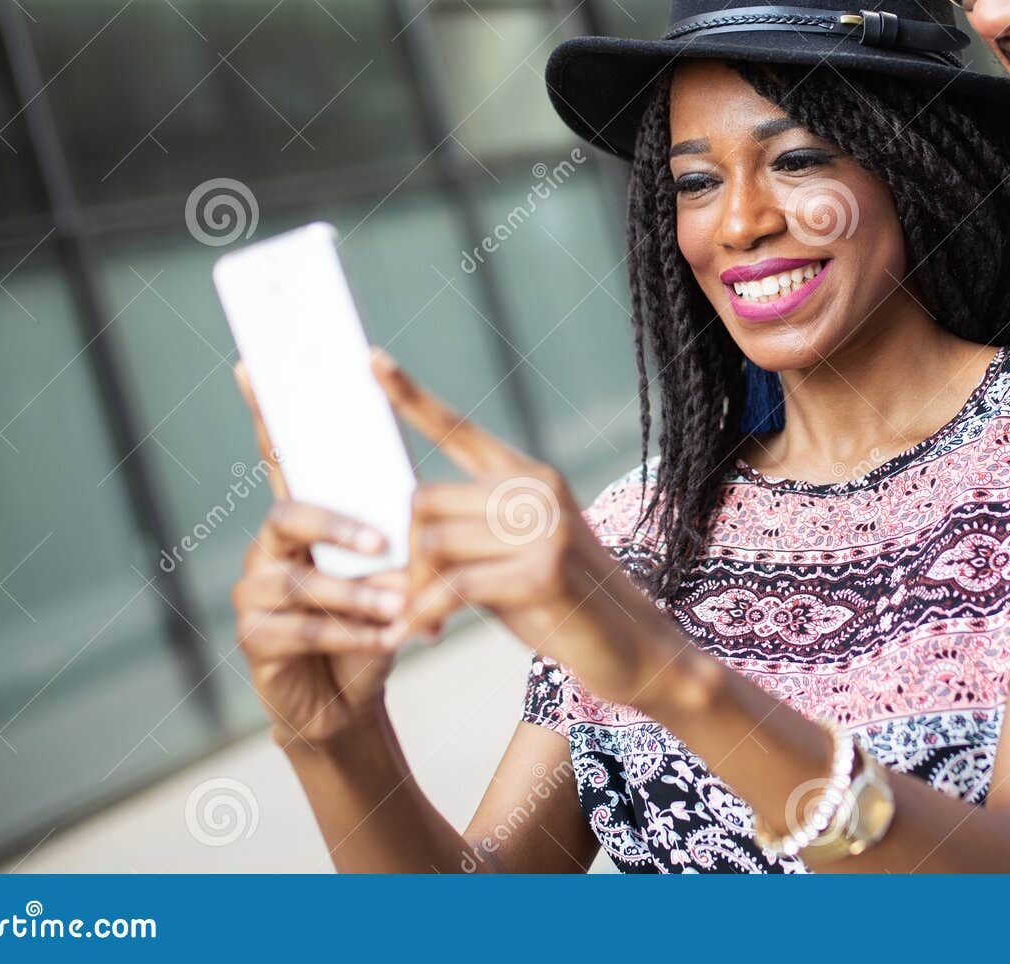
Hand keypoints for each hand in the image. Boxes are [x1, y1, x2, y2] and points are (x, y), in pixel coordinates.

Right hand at [230, 364, 409, 745]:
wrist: (353, 696)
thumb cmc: (375, 622)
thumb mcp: (393, 570)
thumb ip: (396, 528)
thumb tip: (424, 490)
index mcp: (301, 521)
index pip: (280, 460)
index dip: (264, 415)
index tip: (252, 367)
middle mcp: (268, 549)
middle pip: (288, 516)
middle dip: (337, 527)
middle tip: (385, 542)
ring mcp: (254, 594)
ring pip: (299, 581)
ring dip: (356, 593)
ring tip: (401, 605)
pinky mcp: (255, 640)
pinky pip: (302, 629)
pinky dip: (351, 632)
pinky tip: (386, 638)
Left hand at [372, 349, 682, 708]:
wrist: (637, 649)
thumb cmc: (565, 609)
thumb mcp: (514, 560)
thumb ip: (467, 537)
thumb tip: (398, 542)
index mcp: (527, 477)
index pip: (459, 428)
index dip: (411, 397)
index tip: (372, 360)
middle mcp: (535, 489)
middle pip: (424, 501)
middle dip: (405, 556)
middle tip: (408, 603)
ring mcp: (544, 526)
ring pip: (433, 542)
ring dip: (414, 592)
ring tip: (422, 624)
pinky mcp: (544, 570)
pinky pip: (455, 586)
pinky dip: (426, 613)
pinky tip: (419, 635)